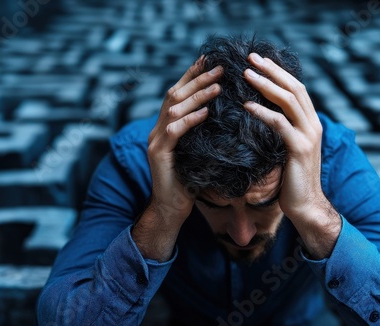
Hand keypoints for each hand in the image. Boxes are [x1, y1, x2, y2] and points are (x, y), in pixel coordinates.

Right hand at [132, 57, 221, 260]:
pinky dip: (190, 120)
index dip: (193, 77)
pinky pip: (174, 132)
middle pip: (175, 96)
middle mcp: (157, 130)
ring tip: (218, 84)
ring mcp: (156, 141)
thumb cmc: (188, 183)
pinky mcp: (158, 155)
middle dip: (197, 79)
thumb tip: (224, 118)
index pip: (179, 95)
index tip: (210, 61)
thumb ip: (203, 135)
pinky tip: (205, 112)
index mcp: (166, 127)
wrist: (170, 210)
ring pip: (174, 109)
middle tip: (219, 67)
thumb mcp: (197, 153)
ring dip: (197, 95)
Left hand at [243, 53, 339, 258]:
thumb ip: (282, 132)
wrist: (306, 205)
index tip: (259, 62)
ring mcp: (308, 136)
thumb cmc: (293, 180)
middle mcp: (313, 125)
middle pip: (293, 88)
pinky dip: (262, 113)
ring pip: (288, 101)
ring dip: (265, 85)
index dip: (278, 73)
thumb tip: (261, 117)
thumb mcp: (287, 150)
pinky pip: (279, 124)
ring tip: (245, 74)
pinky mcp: (299, 149)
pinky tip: (246, 106)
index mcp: (310, 123)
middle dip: (271, 70)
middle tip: (250, 58)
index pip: (296, 90)